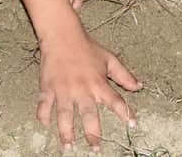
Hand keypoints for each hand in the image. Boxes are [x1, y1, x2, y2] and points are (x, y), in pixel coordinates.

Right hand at [37, 30, 140, 149]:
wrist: (62, 35)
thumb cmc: (87, 47)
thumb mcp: (109, 59)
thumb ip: (124, 75)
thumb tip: (139, 86)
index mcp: (98, 83)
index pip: (115, 101)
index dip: (126, 113)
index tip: (133, 124)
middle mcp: (82, 89)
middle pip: (88, 115)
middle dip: (92, 133)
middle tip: (95, 148)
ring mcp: (64, 90)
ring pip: (65, 115)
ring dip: (66, 132)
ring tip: (68, 146)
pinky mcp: (48, 88)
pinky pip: (44, 106)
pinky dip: (43, 116)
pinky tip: (45, 126)